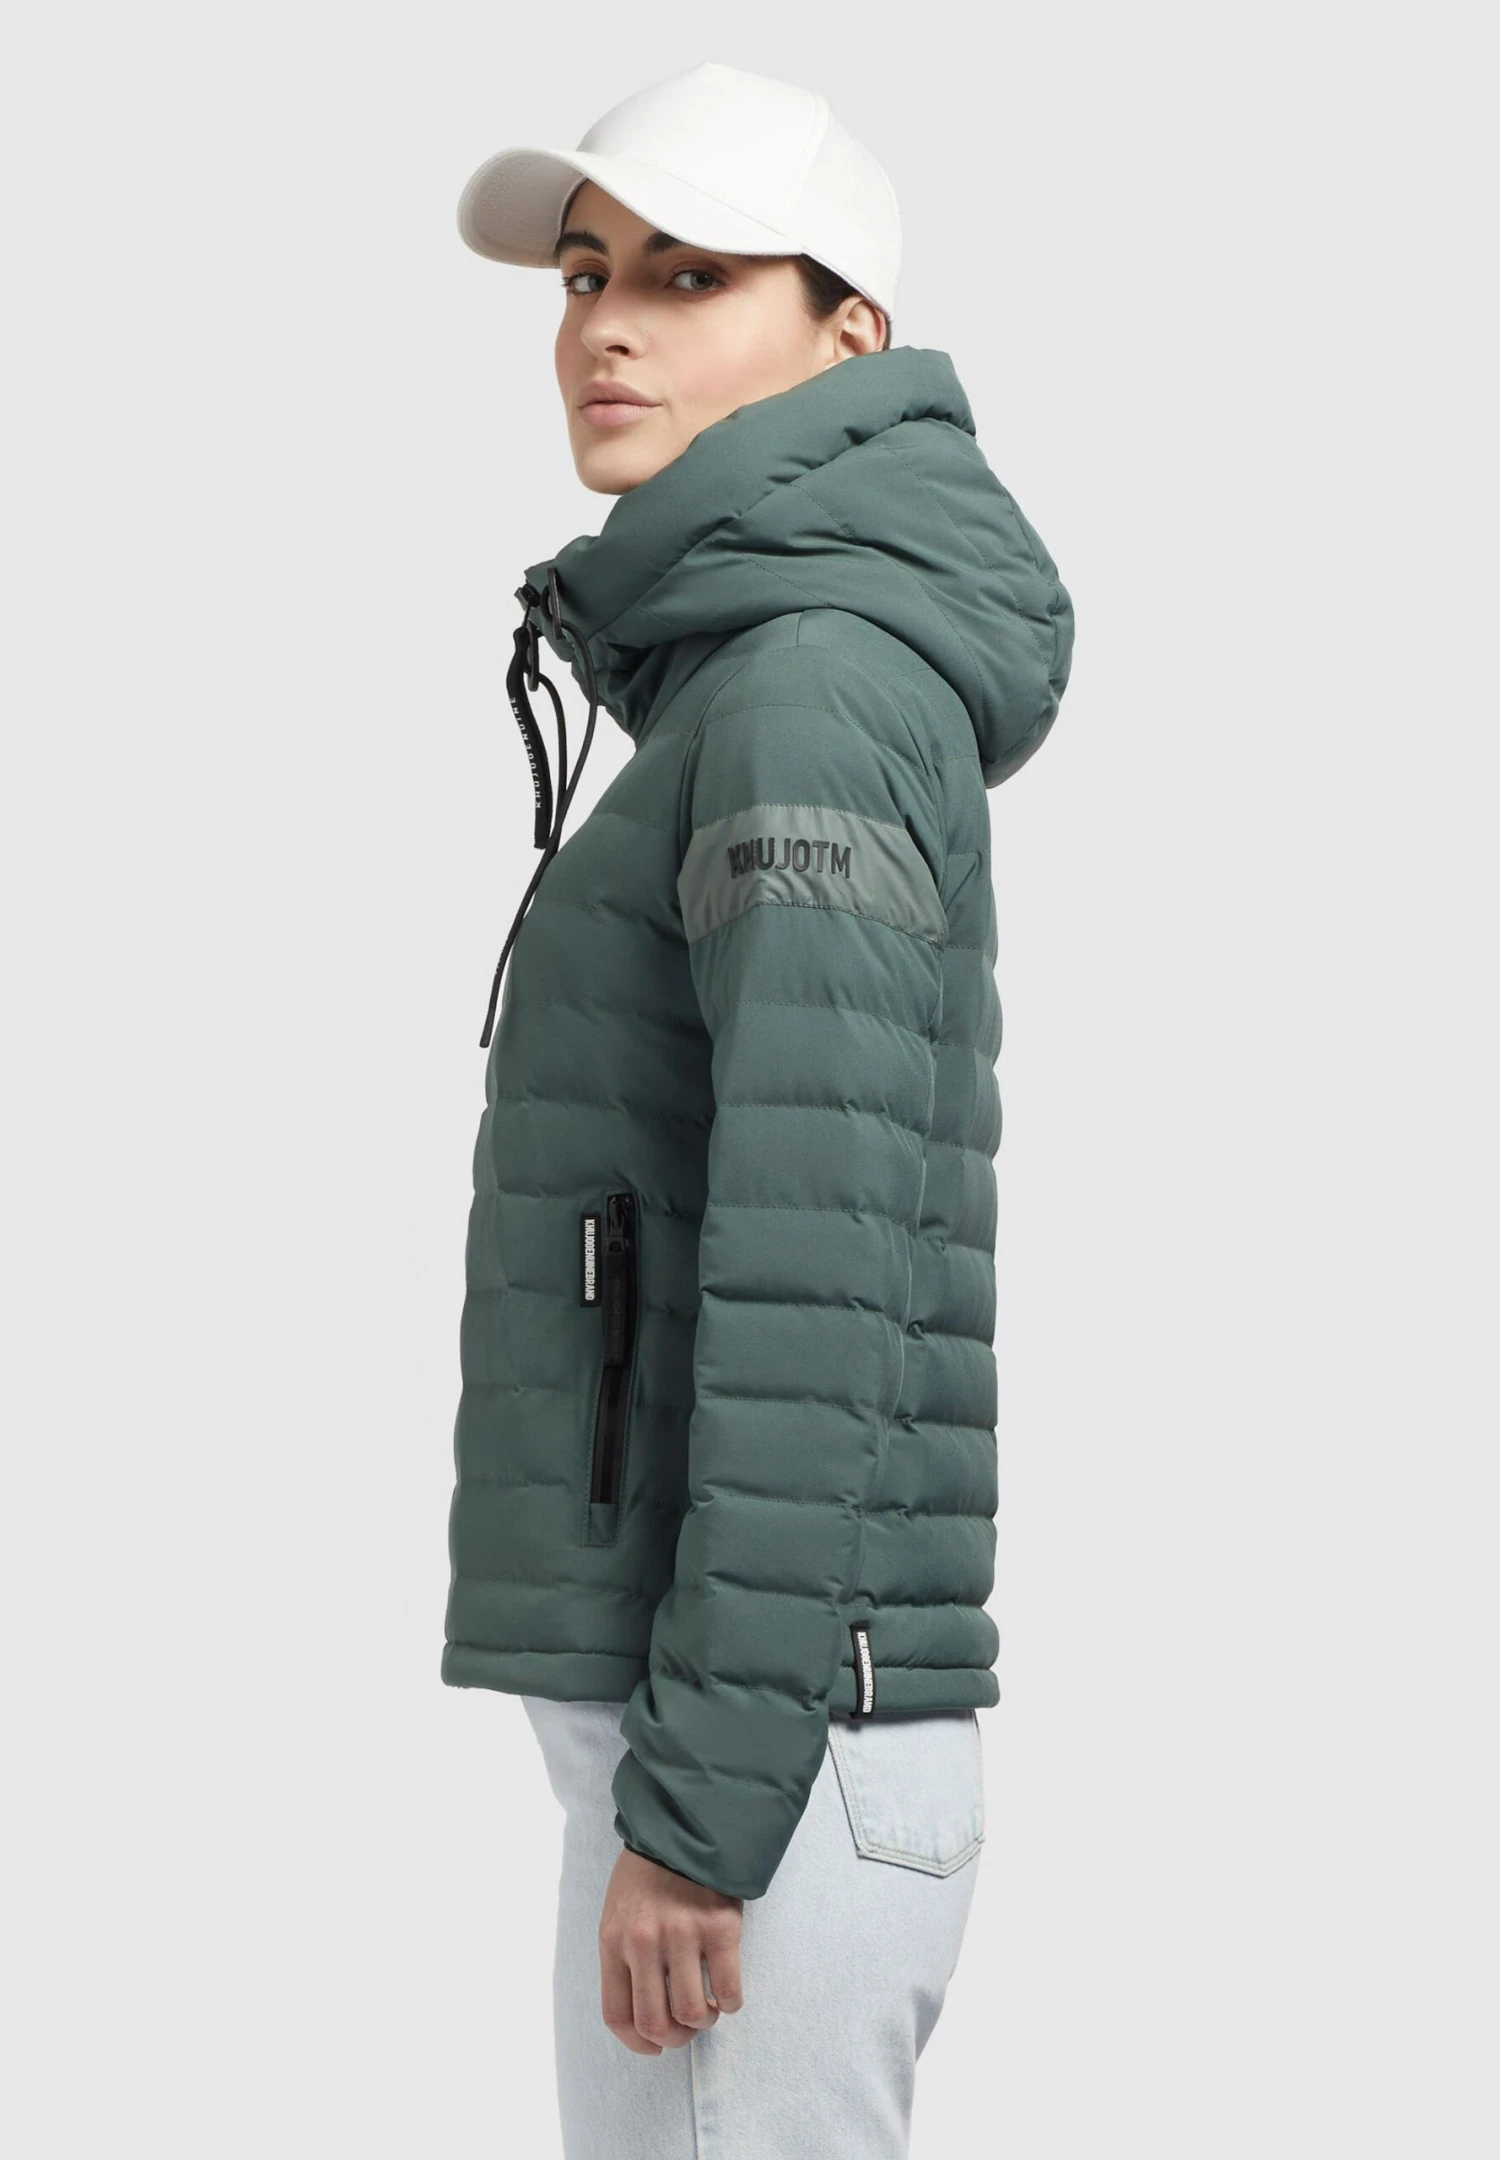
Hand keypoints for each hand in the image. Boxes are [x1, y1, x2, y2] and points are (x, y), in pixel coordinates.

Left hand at [598, 1846, 744, 2052]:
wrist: (686, 1823)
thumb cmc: (649, 1870)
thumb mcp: (619, 1910)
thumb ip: (625, 1955)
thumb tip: (644, 2010)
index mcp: (614, 1940)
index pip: (618, 2016)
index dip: (638, 2044)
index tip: (655, 2045)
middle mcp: (644, 1942)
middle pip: (655, 2024)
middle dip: (675, 2038)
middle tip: (688, 2027)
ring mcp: (682, 1934)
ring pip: (692, 2014)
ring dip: (704, 2021)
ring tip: (708, 2007)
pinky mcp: (720, 1927)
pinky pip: (728, 1991)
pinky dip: (730, 2003)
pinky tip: (727, 1992)